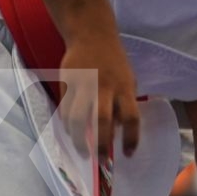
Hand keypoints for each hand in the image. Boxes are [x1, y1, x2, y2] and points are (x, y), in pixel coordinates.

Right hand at [58, 32, 140, 158]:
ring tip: (83, 151)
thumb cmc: (114, 61)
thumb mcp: (128, 79)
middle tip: (102, 161)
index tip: (128, 154)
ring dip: (80, 139)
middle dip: (102, 144)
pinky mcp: (67, 82)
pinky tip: (72, 132)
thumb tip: (116, 130)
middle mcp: (104, 87)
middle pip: (102, 120)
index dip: (131, 138)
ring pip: (78, 117)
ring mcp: (83, 84)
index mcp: (124, 87)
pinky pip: (65, 109)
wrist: (91, 34)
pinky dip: (68, 125)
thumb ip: (124, 102)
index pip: (131, 117)